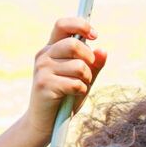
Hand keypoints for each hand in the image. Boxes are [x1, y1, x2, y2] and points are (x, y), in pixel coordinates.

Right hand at [24, 17, 107, 136]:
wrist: (46, 122)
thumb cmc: (66, 97)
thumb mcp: (83, 78)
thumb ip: (94, 65)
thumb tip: (103, 50)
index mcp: (51, 49)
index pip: (62, 25)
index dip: (80, 25)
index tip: (95, 35)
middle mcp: (44, 55)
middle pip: (74, 44)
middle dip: (89, 59)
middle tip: (87, 73)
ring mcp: (42, 69)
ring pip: (79, 66)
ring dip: (86, 79)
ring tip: (77, 87)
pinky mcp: (44, 84)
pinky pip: (76, 83)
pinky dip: (81, 91)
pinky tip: (72, 96)